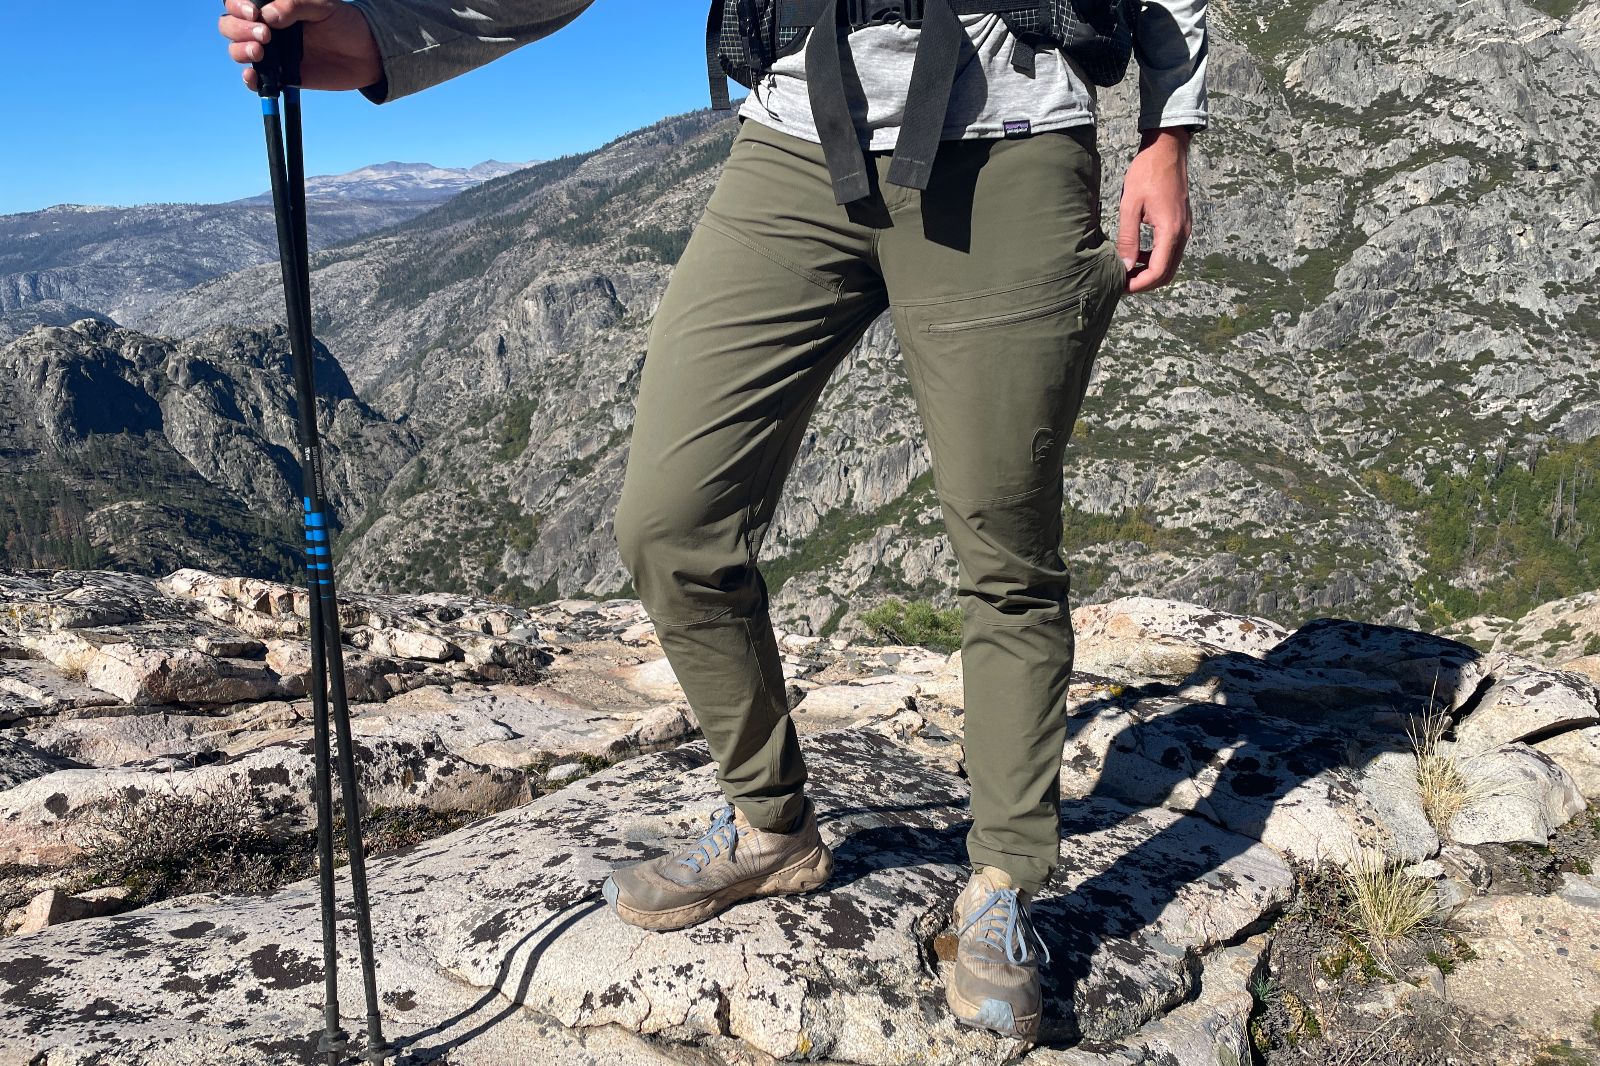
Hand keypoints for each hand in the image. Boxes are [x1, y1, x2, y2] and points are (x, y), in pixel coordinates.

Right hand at [218, 0, 381, 92]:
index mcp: (273, 6)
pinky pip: (256, 79)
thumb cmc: (345, 23)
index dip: (237, 6)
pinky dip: (250, 79)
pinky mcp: (282, 76)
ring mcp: (273, 52)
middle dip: (238, 29)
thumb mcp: (323, 6)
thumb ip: (295, 5)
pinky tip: (253, 75)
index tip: (255, 14)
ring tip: (260, 51)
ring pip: (238, 50)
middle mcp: (267, 27)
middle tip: (265, 36)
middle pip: (230, 26)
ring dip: (240, 50)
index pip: (238, 3)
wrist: (367, 54)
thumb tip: (267, 15)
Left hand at [1116, 128, 1193, 293]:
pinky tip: (1137, 253)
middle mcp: (1182, 233)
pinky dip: (1155, 258)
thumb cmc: (1147, 172)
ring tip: (1127, 270)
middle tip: (1122, 283)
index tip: (1121, 287)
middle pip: (1167, 273)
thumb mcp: (1130, 205)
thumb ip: (1128, 238)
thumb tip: (1125, 266)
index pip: (1158, 272)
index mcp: (1170, 231)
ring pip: (1170, 263)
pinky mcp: (1181, 223)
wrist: (1167, 149)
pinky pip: (1170, 250)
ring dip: (1150, 271)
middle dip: (1145, 282)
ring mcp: (1184, 228)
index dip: (1139, 284)